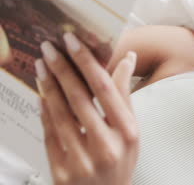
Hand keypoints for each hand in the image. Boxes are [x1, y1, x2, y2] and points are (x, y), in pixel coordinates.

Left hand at [34, 32, 137, 184]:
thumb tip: (128, 58)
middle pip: (80, 99)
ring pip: (61, 115)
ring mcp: (82, 161)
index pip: (106, 90)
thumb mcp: (131, 130)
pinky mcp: (62, 172)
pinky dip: (44, 112)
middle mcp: (106, 147)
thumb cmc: (121, 161)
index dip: (88, 63)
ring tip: (41, 66)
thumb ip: (125, 95)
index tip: (73, 42)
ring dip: (48, 86)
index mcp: (127, 133)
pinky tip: (41, 94)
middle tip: (49, 48)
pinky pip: (49, 135)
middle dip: (62, 69)